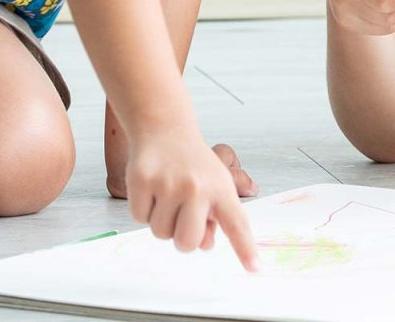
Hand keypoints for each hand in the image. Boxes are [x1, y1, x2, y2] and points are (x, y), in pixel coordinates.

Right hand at [126, 125, 257, 266]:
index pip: (236, 223)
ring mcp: (170, 184)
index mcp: (221, 188)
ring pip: (160, 233)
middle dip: (181, 237)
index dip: (245, 248)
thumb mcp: (213, 184)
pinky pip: (139, 218)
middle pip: (187, 243)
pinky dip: (143, 208)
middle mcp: (198, 186)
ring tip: (167, 191)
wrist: (166, 127)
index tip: (255, 268)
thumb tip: (204, 244)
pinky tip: (152, 186)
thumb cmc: (192, 163)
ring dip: (161, 219)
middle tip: (182, 213)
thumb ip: (213, 217)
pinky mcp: (144, 180)